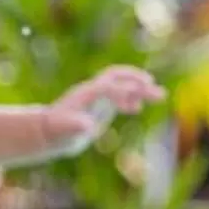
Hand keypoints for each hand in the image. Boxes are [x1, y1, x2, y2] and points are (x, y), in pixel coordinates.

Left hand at [47, 65, 165, 150]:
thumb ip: (75, 126)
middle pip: (118, 77)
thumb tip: (87, 126)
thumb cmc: (56, 131)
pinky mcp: (101, 104)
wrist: (48, 131)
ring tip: (160, 96)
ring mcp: (98, 96)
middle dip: (137, 81)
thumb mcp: (64, 130)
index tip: (137, 106)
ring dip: (141, 88)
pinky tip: (137, 109)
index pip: (108, 87)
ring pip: (123, 85)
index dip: (122, 93)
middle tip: (157, 89)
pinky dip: (132, 98)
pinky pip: (120, 95)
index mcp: (86, 94)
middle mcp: (93, 90)